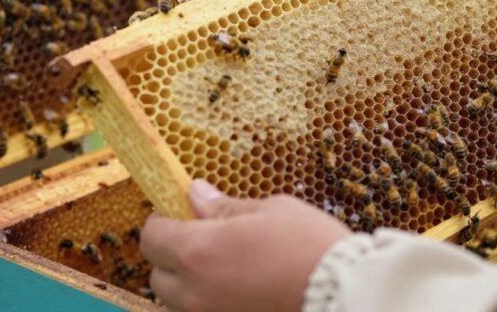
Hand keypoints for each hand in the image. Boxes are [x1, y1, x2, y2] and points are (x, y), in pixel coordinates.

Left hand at [141, 180, 351, 311]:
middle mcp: (193, 291)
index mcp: (197, 251)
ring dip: (190, 284)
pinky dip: (211, 302)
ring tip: (227, 269)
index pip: (151, 236)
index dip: (164, 222)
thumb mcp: (270, 210)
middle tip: (205, 240)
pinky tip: (239, 289)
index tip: (182, 214)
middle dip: (174, 256)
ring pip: (178, 301)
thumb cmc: (310, 246)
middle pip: (158, 275)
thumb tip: (196, 195)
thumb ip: (226, 208)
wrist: (344, 293)